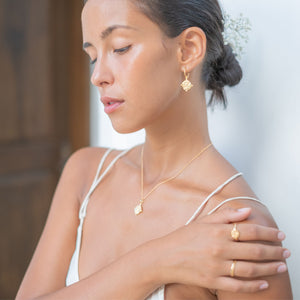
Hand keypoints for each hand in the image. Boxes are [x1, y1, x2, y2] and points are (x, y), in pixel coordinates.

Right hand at [158, 207, 289, 293]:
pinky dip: (253, 286)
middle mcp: (219, 249)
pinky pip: (238, 286)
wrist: (164, 257)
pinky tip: (264, 283)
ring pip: (250, 269)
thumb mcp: (203, 221)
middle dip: (274, 251)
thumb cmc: (184, 237)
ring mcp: (216, 267)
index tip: (279, 234)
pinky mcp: (212, 281)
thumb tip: (247, 211)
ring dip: (269, 268)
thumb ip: (226, 215)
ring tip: (281, 266)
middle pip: (254, 250)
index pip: (250, 231)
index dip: (268, 232)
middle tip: (286, 251)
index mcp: (217, 232)